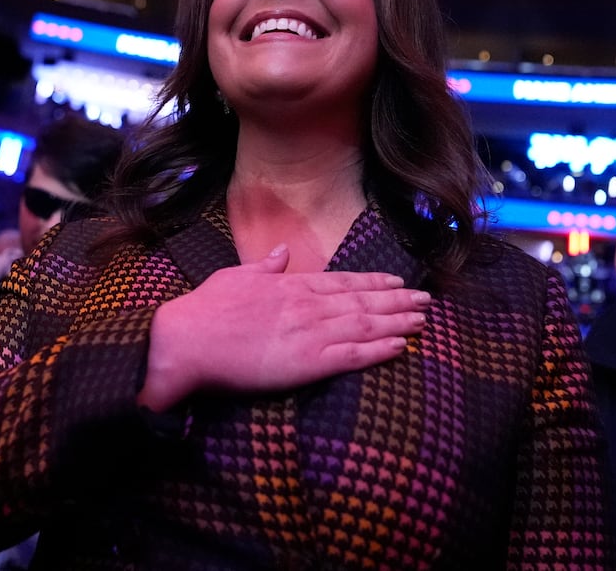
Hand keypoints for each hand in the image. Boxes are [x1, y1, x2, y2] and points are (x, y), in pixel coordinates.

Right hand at [139, 244, 428, 411]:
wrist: (188, 341)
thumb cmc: (205, 310)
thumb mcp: (235, 277)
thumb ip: (265, 266)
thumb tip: (282, 253)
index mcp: (291, 286)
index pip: (343, 281)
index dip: (373, 281)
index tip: (397, 280)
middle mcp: (308, 306)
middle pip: (363, 301)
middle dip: (397, 300)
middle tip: (426, 300)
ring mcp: (311, 333)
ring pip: (366, 325)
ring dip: (397, 321)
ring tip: (422, 320)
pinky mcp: (308, 363)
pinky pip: (353, 356)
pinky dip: (380, 349)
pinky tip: (401, 346)